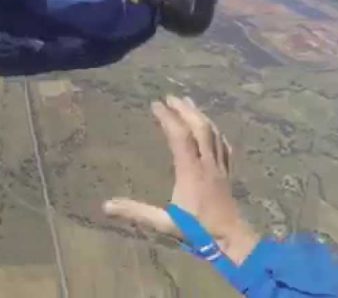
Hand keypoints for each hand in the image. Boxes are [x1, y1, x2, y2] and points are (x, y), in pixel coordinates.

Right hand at [103, 96, 259, 264]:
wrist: (232, 240)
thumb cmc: (197, 231)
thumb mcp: (164, 222)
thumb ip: (136, 212)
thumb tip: (106, 205)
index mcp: (190, 171)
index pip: (179, 136)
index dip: (167, 118)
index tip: (155, 105)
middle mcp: (207, 164)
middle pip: (199, 128)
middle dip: (184, 109)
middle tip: (170, 96)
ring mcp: (220, 167)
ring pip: (213, 133)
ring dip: (200, 115)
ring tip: (188, 102)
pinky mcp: (228, 173)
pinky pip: (224, 145)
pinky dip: (215, 131)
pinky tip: (212, 128)